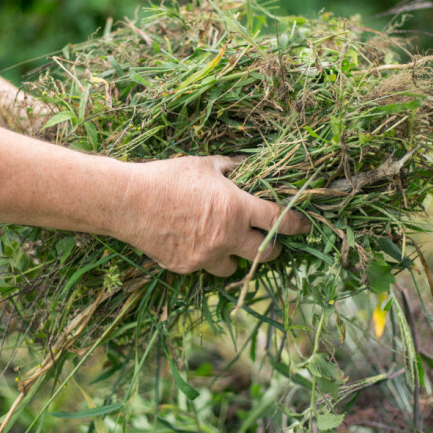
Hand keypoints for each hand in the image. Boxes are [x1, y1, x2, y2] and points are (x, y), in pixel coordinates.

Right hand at [117, 155, 310, 276]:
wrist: (128, 202)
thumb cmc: (167, 177)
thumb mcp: (203, 165)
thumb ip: (230, 168)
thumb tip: (244, 166)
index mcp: (237, 208)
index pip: (280, 220)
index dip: (298, 224)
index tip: (304, 226)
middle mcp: (227, 236)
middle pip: (266, 253)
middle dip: (273, 248)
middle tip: (271, 241)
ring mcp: (207, 256)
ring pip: (236, 267)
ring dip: (239, 257)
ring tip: (231, 245)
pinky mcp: (187, 267)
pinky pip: (206, 267)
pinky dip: (208, 257)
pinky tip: (198, 244)